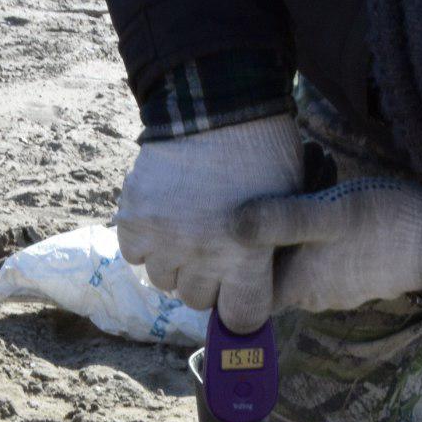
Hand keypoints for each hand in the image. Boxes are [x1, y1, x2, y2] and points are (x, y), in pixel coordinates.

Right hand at [115, 115, 301, 332]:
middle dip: (208, 281)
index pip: (240, 320)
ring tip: (188, 231)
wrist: (217, 102)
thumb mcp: (287, 207)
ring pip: (163, 281)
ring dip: (175, 263)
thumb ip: (270, 251)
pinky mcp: (134, 218)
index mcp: (245, 258)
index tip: (242, 292)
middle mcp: (202, 256)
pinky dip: (146, 243)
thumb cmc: (264, 152)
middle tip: (215, 251)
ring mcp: (164, 239)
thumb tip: (258, 285)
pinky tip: (164, 219)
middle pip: (198, 300)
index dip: (243, 307)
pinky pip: (134, 254)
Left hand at [231, 178, 421, 313]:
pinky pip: (328, 250)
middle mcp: (313, 293)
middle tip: (282, 176)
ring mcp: (338, 285)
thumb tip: (231, 224)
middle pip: (275, 263)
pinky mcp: (359, 272)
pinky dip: (323, 223)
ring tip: (315, 169)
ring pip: (302, 252)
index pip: (248, 285)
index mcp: (298, 286)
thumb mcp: (329, 213)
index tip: (233, 217)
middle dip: (272, 221)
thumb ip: (281, 219)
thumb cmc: (385, 227)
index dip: (237, 256)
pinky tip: (334, 188)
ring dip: (301, 216)